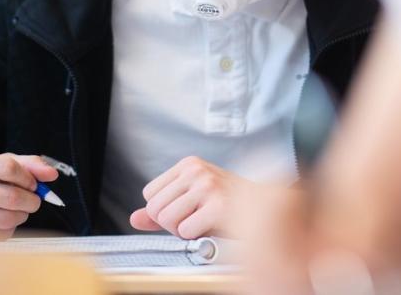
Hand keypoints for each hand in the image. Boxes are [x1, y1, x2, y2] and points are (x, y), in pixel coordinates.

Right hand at [0, 150, 58, 242]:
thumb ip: (26, 164)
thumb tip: (52, 174)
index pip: (10, 168)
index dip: (29, 178)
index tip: (33, 184)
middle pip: (12, 197)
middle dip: (32, 200)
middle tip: (33, 201)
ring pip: (8, 219)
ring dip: (21, 216)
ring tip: (17, 211)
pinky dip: (8, 230)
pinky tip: (0, 222)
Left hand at [130, 156, 246, 238]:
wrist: (266, 207)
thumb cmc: (229, 204)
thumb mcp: (193, 200)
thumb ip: (163, 208)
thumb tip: (134, 218)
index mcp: (189, 164)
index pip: (149, 193)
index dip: (164, 209)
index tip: (187, 210)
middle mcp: (197, 170)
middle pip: (154, 208)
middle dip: (171, 223)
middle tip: (195, 220)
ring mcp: (208, 186)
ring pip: (166, 220)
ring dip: (182, 230)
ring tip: (203, 222)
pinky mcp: (218, 206)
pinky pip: (184, 231)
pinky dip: (196, 236)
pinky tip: (212, 226)